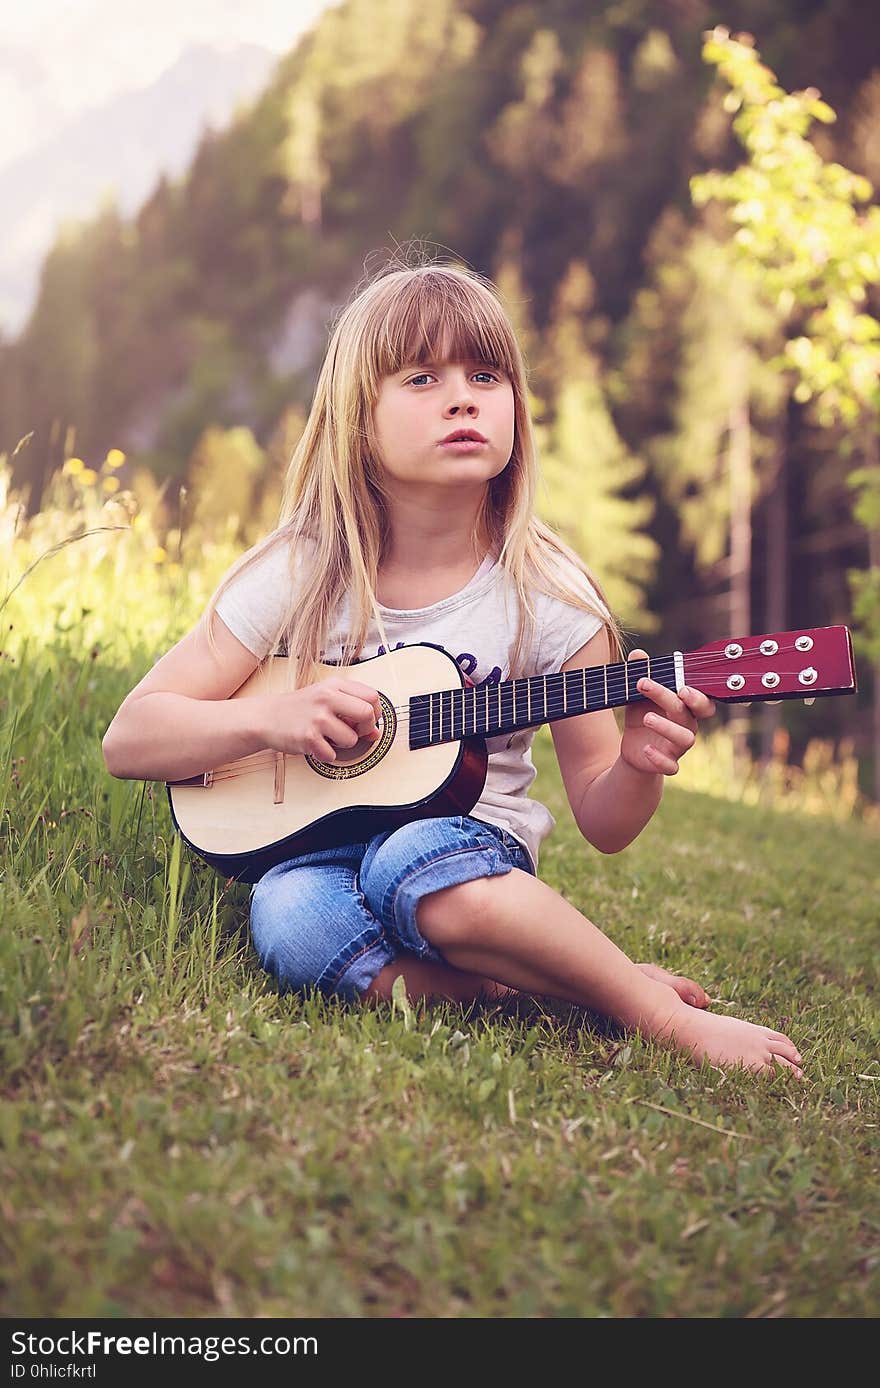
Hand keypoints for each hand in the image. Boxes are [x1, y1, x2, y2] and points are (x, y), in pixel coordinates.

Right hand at [260, 677, 381, 761]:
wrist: (267, 716)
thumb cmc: (301, 708)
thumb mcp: (328, 699)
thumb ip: (353, 710)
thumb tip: (376, 734)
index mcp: (334, 685)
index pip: (372, 696)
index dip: (375, 712)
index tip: (366, 720)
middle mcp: (327, 698)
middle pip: (367, 714)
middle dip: (366, 728)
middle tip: (354, 731)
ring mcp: (317, 718)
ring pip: (351, 739)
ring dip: (344, 744)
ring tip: (328, 737)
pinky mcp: (308, 738)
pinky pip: (333, 755)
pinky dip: (327, 754)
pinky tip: (316, 744)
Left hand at [620, 648, 715, 775]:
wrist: (634, 749)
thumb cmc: (643, 716)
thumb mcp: (638, 695)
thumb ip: (641, 674)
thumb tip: (637, 654)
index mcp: (684, 708)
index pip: (701, 700)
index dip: (697, 695)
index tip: (682, 685)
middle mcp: (686, 726)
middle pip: (689, 714)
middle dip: (682, 703)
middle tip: (676, 692)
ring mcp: (678, 747)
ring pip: (685, 739)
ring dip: (667, 727)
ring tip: (647, 718)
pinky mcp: (667, 763)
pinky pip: (671, 765)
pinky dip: (659, 758)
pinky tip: (646, 749)